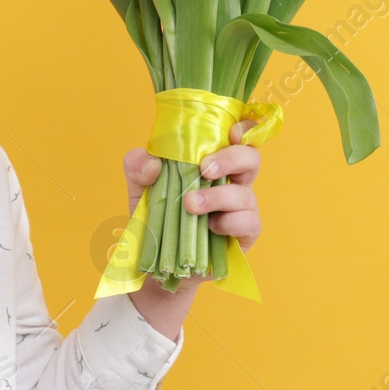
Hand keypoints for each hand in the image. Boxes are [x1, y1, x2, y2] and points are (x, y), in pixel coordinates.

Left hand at [122, 116, 264, 266]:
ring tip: (190, 205)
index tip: (231, 132)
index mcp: (213, 161)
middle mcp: (232, 181)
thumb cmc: (157, 216)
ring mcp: (241, 207)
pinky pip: (248, 222)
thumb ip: (137, 166)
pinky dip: (228, 222)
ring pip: (245, 194)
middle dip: (230, 159)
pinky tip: (209, 227)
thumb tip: (153, 162)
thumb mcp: (140, 187)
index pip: (239, 136)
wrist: (159, 262)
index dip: (244, 128)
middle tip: (204, 169)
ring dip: (217, 197)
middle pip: (251, 158)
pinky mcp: (244, 233)